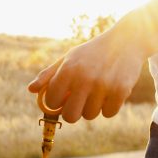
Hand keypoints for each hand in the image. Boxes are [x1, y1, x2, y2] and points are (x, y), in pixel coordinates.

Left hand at [27, 25, 146, 121]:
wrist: (126, 40)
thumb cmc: (92, 52)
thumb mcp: (69, 57)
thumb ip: (48, 74)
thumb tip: (31, 90)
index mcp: (68, 69)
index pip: (52, 101)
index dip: (56, 103)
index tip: (62, 98)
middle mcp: (84, 78)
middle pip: (70, 116)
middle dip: (72, 112)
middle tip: (78, 103)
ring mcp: (103, 86)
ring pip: (90, 115)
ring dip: (92, 108)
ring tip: (96, 93)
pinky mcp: (121, 91)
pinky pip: (109, 113)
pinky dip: (108, 107)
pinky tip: (109, 94)